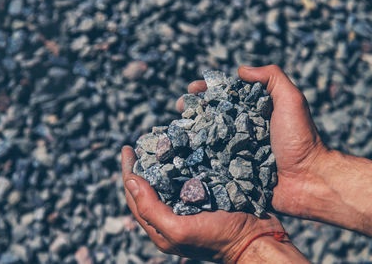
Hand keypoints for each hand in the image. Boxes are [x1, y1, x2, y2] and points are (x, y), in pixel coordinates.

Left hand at [121, 146, 287, 262]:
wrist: (255, 239)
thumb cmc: (217, 238)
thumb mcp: (179, 229)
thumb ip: (151, 208)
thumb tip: (130, 180)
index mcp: (159, 228)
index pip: (134, 197)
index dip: (128, 172)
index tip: (127, 149)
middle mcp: (170, 216)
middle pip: (148, 188)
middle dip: (142, 165)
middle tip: (141, 143)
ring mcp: (187, 207)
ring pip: (166, 181)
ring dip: (160, 162)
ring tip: (157, 143)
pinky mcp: (203, 197)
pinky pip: (185, 178)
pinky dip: (180, 164)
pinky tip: (181, 151)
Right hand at [176, 65, 327, 217]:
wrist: (308, 179)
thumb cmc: (300, 138)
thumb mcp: (291, 100)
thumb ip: (272, 77)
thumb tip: (240, 70)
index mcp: (254, 113)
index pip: (226, 97)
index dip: (208, 90)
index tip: (193, 87)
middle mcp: (242, 131)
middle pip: (212, 116)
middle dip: (194, 109)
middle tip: (180, 106)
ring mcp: (236, 152)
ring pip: (208, 139)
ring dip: (190, 132)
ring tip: (176, 127)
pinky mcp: (233, 172)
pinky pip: (211, 163)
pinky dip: (195, 157)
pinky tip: (180, 152)